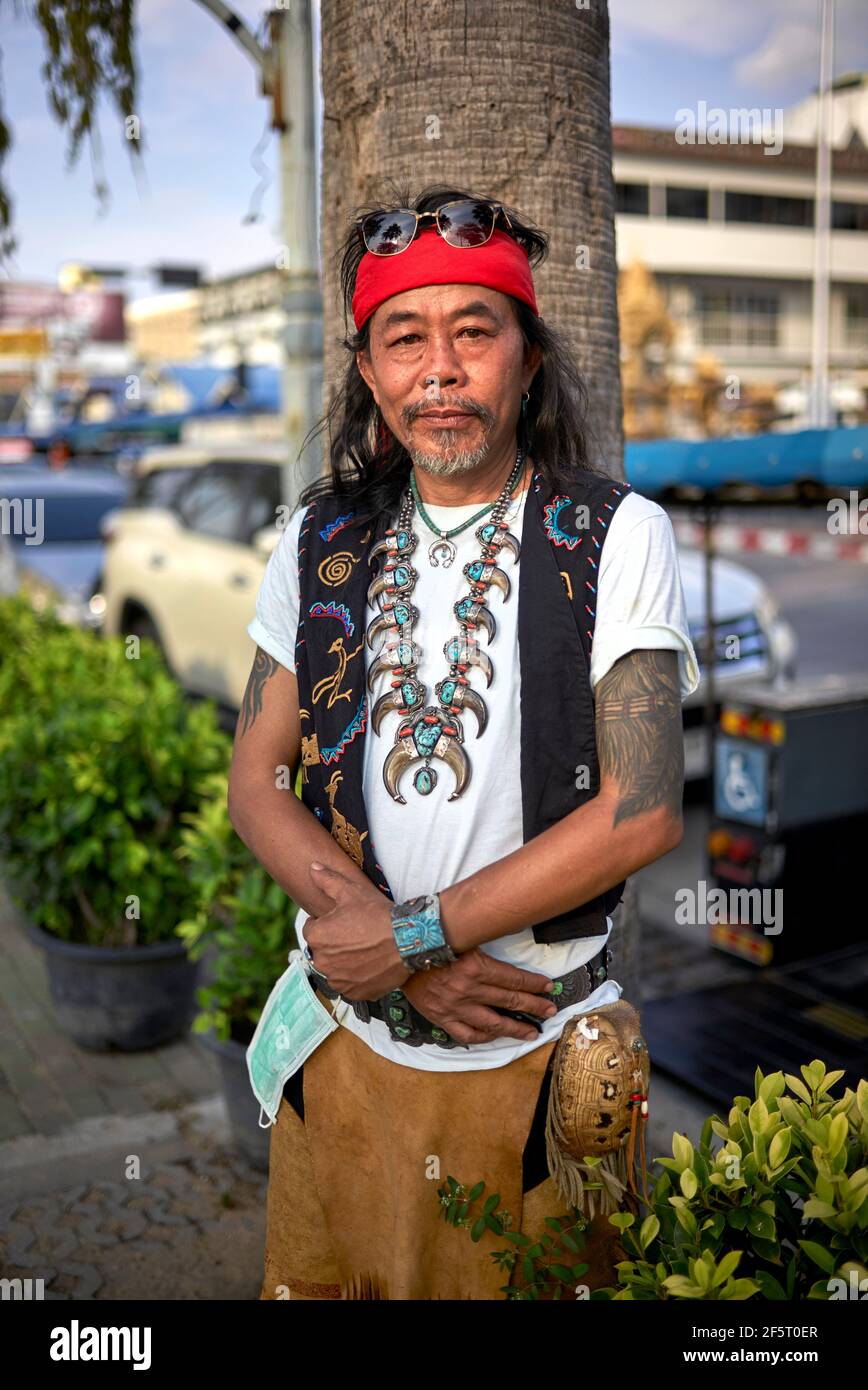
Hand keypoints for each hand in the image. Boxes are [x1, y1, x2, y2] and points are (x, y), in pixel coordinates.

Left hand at [304, 861, 409, 999]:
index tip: (344, 920)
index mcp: (316, 937)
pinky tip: (370, 964)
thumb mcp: (351, 891)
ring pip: (335, 969)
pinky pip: (349, 985)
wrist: (408, 939)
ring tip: (365, 949)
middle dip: (334, 943)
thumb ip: (327, 880)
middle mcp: (322, 962)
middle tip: (356, 934)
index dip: (328, 922)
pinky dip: (356, 977)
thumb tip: (312, 868)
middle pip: (322, 950)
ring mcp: (339, 980)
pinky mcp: (355, 993)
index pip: (312, 929)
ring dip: (343, 962)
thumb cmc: (377, 914)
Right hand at [402, 948, 557, 1043]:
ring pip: (493, 1023)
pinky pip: (467, 1034)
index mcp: (475, 967)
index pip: (513, 979)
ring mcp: (455, 1007)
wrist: (399, 954)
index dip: (534, 984)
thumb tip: (511, 950)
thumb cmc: (433, 942)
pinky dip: (483, 1037)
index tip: (548, 987)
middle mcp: (468, 989)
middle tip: (550, 1010)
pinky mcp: (442, 1018)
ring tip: (532, 1033)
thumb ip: (486, 948)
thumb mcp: (464, 939)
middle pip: (509, 1000)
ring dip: (515, 1028)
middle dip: (534, 1006)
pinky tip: (495, 1036)